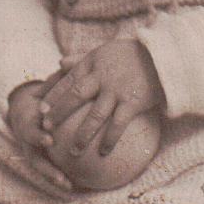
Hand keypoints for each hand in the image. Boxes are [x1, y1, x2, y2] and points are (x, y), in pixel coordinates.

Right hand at [7, 81, 73, 195]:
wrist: (27, 107)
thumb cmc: (46, 93)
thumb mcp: (49, 84)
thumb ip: (58, 75)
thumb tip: (65, 60)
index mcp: (27, 121)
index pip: (30, 130)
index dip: (38, 135)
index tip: (49, 138)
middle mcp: (27, 139)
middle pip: (32, 155)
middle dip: (44, 163)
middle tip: (59, 176)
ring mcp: (32, 151)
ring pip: (40, 168)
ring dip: (52, 177)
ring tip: (68, 184)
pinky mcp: (40, 158)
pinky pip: (49, 171)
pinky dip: (59, 178)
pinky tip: (76, 185)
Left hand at [39, 40, 163, 155]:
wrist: (164, 56)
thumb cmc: (134, 54)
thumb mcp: (106, 50)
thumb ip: (83, 58)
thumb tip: (61, 63)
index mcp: (94, 62)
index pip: (68, 79)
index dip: (52, 94)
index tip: (40, 108)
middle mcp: (102, 77)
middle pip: (75, 96)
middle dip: (59, 113)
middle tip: (46, 128)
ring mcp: (116, 91)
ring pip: (94, 116)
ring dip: (82, 135)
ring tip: (73, 152)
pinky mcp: (132, 102)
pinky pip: (118, 125)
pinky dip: (110, 139)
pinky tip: (103, 153)